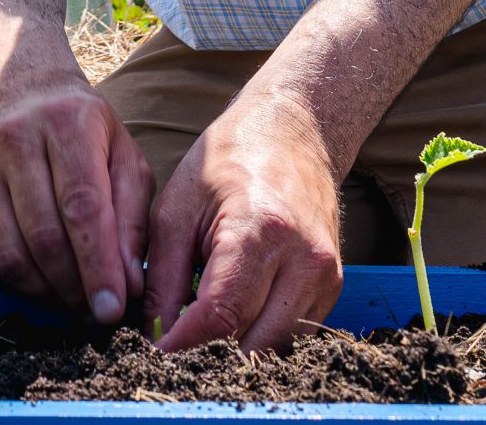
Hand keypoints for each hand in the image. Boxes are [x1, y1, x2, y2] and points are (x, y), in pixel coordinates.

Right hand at [0, 73, 149, 326]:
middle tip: (95, 312)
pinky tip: (42, 285)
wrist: (26, 93)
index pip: (82, 206)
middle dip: (73, 286)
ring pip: (9, 249)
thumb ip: (132, 218)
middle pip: (44, 234)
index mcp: (69, 124)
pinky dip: (16, 281)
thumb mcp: (126, 159)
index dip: (97, 264)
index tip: (113, 308)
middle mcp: (18, 138)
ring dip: (44, 291)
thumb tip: (128, 283)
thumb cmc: (88, 134)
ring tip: (71, 303)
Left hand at [144, 92, 343, 351]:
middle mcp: (303, 259)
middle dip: (207, 350)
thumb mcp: (175, 209)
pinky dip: (260, 334)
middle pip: (250, 340)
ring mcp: (326, 275)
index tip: (153, 351)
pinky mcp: (333, 286)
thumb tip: (152, 338)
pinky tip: (235, 312)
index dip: (182, 342)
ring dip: (234, 346)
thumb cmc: (226, 165)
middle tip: (173, 341)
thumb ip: (160, 278)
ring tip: (201, 326)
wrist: (292, 134)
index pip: (220, 315)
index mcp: (260, 231)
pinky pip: (292, 334)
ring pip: (273, 345)